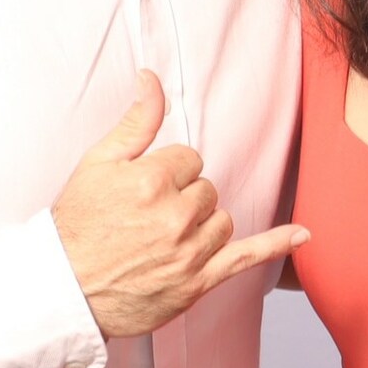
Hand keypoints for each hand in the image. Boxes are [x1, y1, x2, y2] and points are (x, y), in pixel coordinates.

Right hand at [53, 71, 306, 338]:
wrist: (64, 290)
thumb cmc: (77, 225)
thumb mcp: (98, 163)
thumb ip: (135, 121)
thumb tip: (152, 78)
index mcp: (152, 179)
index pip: (189, 160)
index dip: (168, 173)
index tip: (144, 192)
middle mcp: (174, 214)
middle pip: (206, 190)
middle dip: (183, 199)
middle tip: (147, 219)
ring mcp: (189, 251)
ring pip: (222, 220)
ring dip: (202, 226)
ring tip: (163, 241)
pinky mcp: (197, 282)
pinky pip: (246, 257)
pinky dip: (277, 245)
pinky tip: (303, 235)